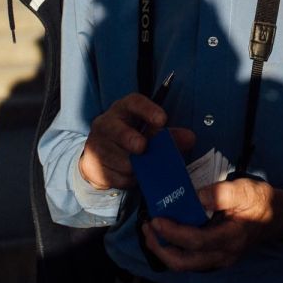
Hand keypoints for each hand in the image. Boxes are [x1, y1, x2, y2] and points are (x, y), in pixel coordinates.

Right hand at [79, 93, 193, 189]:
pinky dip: (127, 179)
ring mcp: (96, 144)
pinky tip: (133, 177)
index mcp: (122, 109)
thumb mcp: (150, 132)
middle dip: (132, 139)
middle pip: (117, 131)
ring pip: (116, 157)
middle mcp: (106, 123)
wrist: (101, 158)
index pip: (133, 102)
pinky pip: (114, 175)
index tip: (162, 120)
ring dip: (133, 166)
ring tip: (143, 167)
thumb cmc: (131, 138)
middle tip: (143, 147)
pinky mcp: (92, 165)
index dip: (148, 110)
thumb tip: (190, 138)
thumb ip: (170, 135)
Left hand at [141, 178, 282, 271]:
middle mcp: (224, 254)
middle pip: (185, 262)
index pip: (196, 241)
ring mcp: (220, 258)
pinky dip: (175, 249)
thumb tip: (197, 196)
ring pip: (185, 264)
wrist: (278, 215)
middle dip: (160, 248)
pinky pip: (191, 258)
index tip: (156, 219)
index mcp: (231, 237)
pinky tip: (167, 234)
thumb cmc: (261, 201)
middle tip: (147, 228)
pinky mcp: (217, 256)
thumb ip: (222, 193)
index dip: (173, 233)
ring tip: (152, 231)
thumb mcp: (246, 190)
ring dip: (165, 250)